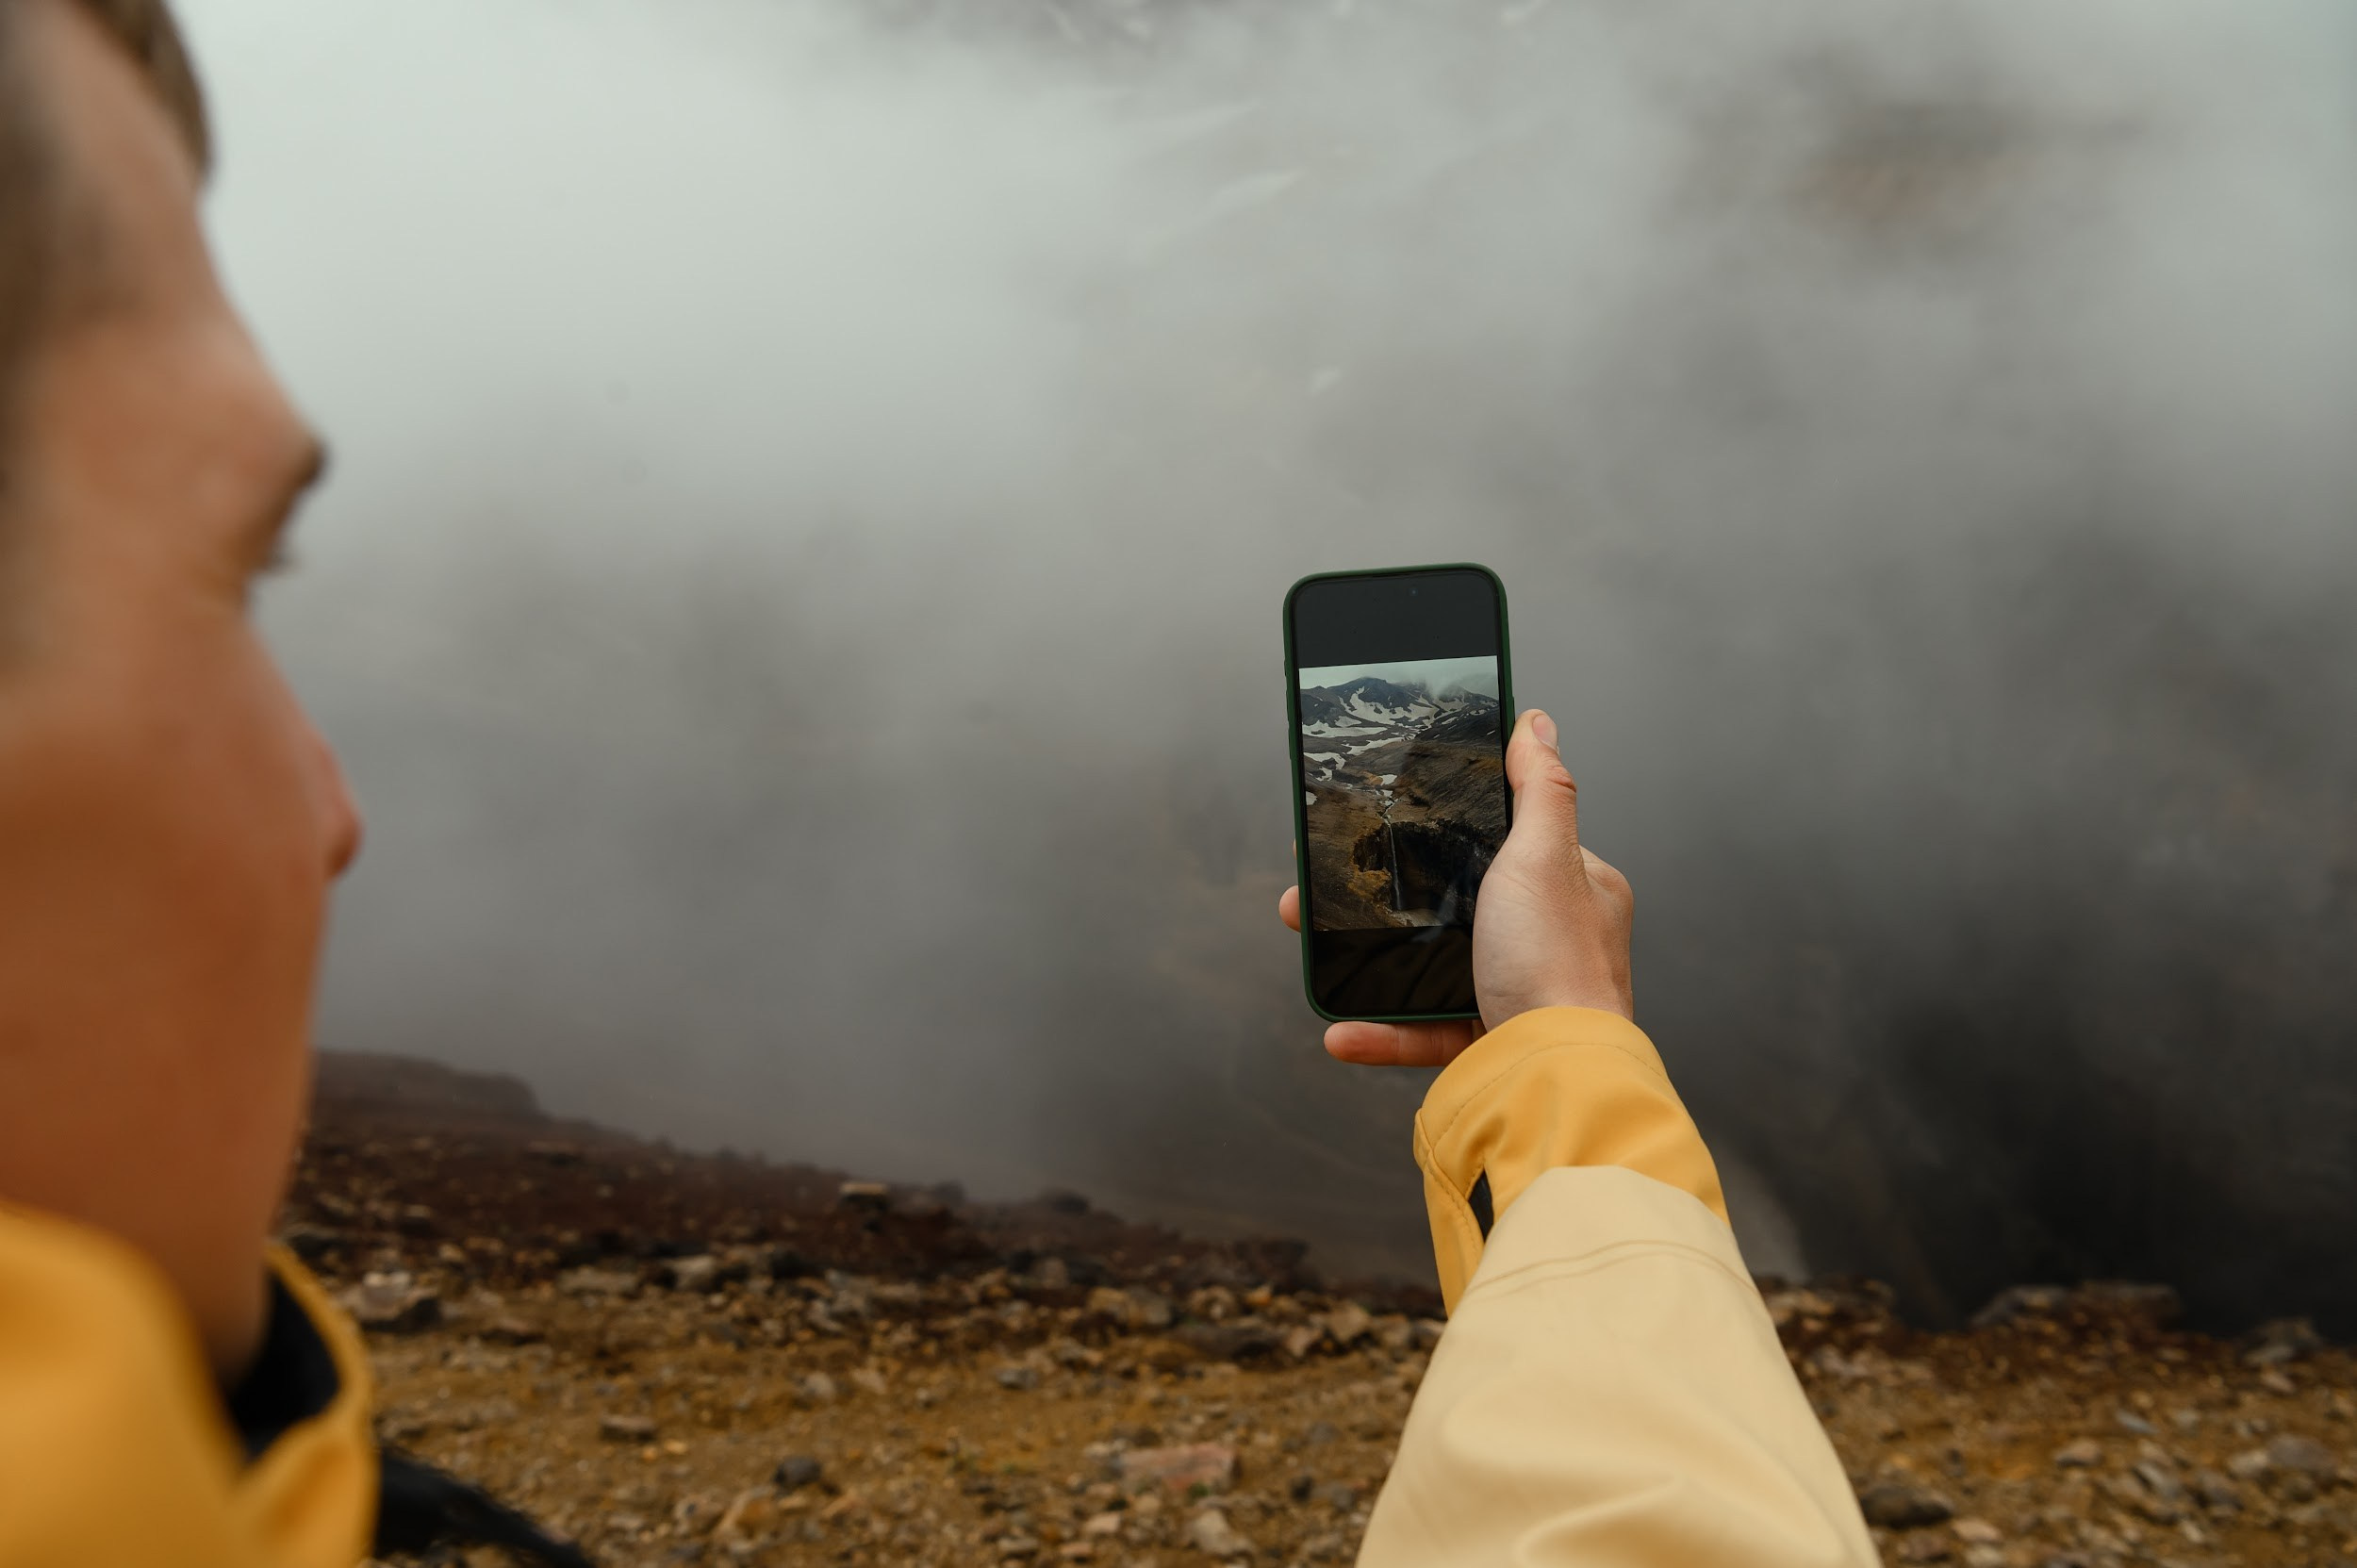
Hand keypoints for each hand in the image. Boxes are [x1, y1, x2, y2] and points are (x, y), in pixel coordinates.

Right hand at [1278, 707, 1633, 1066]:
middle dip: (1385, 895)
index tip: (1392, 823)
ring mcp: (1517, 993)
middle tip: (1328, 881)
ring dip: (1364, 956)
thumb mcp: (1543, 856)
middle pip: (1454, 903)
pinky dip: (1378, 1030)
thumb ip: (1540, 788)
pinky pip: (1421, 1029)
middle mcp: (1549, 942)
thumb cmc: (1560, 967)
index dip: (1449, 830)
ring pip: (1428, 965)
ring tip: (1313, 938)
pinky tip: (1342, 1028)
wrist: (1554, 1077)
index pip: (1510, 843)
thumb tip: (1537, 724)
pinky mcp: (1486, 1042)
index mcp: (1574, 891)